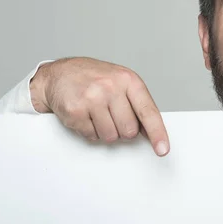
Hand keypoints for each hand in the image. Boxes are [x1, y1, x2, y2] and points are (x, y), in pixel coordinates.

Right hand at [30, 57, 168, 155]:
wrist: (60, 74)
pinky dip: (90, 131)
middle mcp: (111, 87)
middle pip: (129, 130)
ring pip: (111, 137)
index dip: (157, 133)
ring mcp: (92, 98)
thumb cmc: (94, 78)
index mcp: (128, 80)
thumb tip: (151, 132)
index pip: (148, 112)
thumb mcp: (121, 82)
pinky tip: (86, 115)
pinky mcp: (75, 111)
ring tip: (98, 114)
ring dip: (105, 131)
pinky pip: (92, 136)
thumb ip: (138, 104)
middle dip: (123, 129)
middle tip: (113, 115)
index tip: (162, 149)